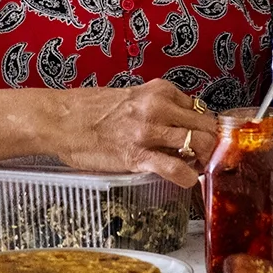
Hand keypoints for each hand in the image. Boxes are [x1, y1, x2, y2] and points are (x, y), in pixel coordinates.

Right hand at [38, 78, 222, 190]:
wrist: (60, 120)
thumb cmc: (91, 109)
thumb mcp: (133, 96)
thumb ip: (159, 106)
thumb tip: (182, 123)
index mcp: (160, 91)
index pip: (201, 109)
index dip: (207, 127)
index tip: (207, 139)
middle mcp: (158, 107)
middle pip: (206, 126)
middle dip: (213, 144)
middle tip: (208, 157)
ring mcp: (148, 131)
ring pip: (198, 144)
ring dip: (205, 160)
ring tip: (199, 168)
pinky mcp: (136, 155)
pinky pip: (175, 168)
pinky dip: (187, 177)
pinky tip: (188, 181)